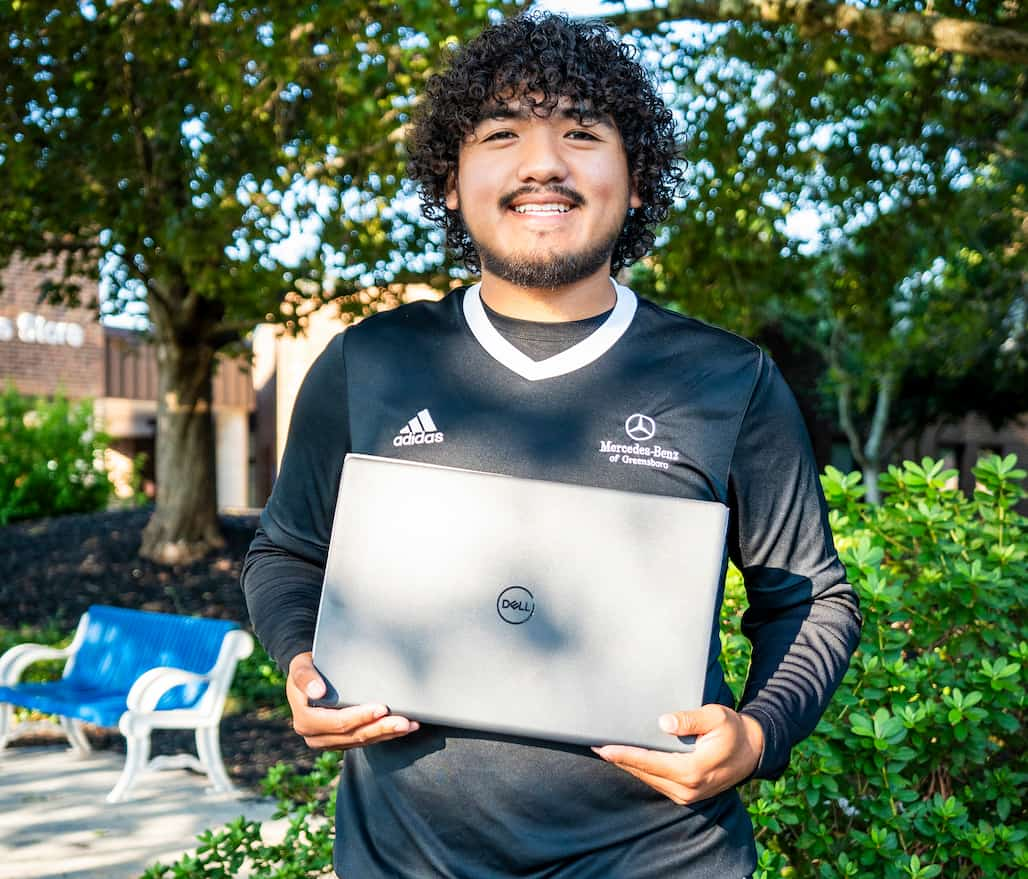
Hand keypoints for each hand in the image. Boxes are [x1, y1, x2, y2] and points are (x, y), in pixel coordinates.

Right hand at [286, 651, 419, 749]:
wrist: (306, 677)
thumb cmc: (305, 668)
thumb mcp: (300, 667)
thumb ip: (305, 677)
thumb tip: (318, 691)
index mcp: (306, 722)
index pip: (339, 722)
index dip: (361, 717)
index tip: (382, 708)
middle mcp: (316, 737)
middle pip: (354, 736)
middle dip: (381, 728)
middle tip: (405, 721)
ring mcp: (330, 742)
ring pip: (363, 741)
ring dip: (388, 734)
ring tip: (410, 725)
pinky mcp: (342, 741)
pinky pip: (365, 740)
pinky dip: (384, 734)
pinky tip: (402, 728)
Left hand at [592, 704, 763, 804]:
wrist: (752, 751)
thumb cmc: (733, 730)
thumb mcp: (716, 717)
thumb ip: (689, 719)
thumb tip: (662, 722)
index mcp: (693, 769)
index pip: (650, 762)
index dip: (625, 754)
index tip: (603, 747)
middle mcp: (687, 788)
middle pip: (644, 772)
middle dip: (619, 759)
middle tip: (593, 744)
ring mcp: (687, 794)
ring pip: (648, 779)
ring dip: (627, 765)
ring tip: (604, 750)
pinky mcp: (686, 793)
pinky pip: (656, 781)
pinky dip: (640, 770)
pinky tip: (626, 759)